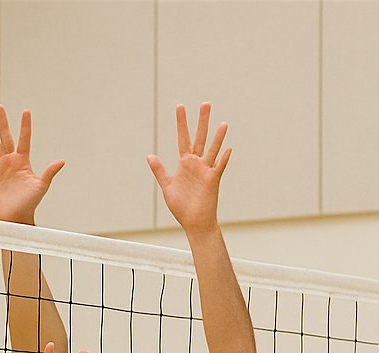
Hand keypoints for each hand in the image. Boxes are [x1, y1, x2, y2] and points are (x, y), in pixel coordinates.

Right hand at [0, 106, 65, 224]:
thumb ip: (49, 172)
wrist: (15, 218)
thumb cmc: (30, 203)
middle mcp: (10, 161)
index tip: (26, 111)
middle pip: (5, 137)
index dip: (25, 126)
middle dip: (2, 122)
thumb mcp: (41, 186)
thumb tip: (62, 161)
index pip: (24, 139)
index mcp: (23, 161)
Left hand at [147, 103, 230, 234]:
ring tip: (223, 123)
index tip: (180, 107)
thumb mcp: (167, 186)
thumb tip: (150, 155)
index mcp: (185, 163)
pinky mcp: (213, 181)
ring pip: (212, 150)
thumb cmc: (181, 206)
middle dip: (202, 121)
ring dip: (218, 137)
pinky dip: (223, 159)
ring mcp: (206, 171)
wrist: (193, 222)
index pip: (182, 138)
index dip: (181, 123)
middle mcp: (196, 163)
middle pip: (199, 138)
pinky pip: (219, 168)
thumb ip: (159, 170)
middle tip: (205, 103)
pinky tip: (228, 149)